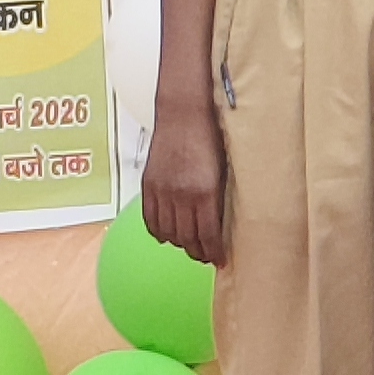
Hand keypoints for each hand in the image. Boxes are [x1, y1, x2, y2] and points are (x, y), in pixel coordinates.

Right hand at [139, 98, 226, 266]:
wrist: (183, 113)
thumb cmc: (211, 136)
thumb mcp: (224, 168)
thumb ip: (220, 196)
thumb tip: (222, 222)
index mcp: (205, 192)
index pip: (208, 234)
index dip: (214, 252)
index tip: (220, 261)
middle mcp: (182, 195)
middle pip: (187, 238)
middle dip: (198, 252)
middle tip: (206, 257)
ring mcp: (162, 191)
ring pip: (168, 232)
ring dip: (179, 244)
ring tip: (189, 247)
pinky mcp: (148, 185)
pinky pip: (150, 220)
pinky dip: (159, 232)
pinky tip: (167, 236)